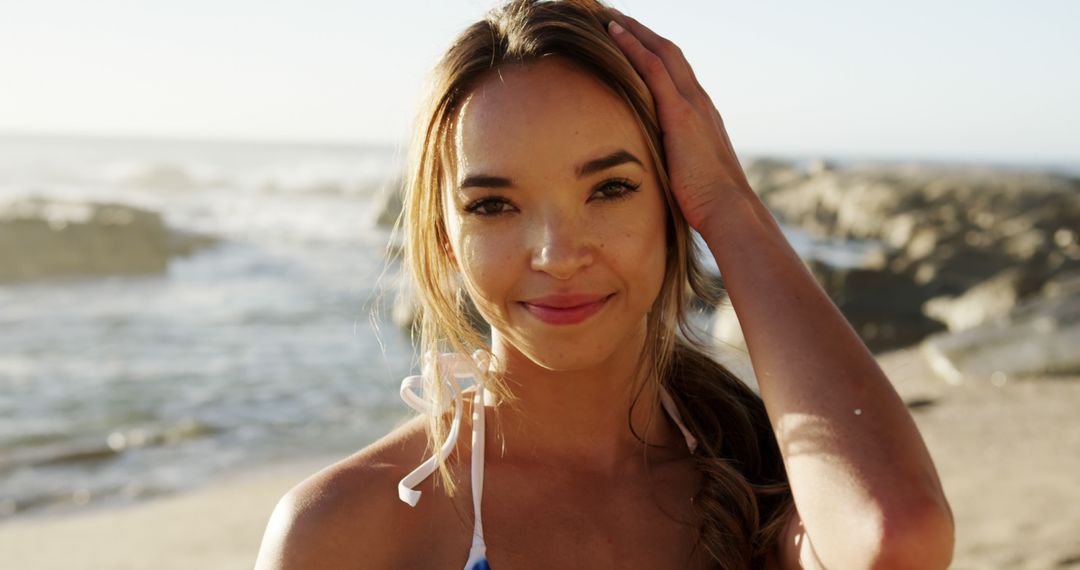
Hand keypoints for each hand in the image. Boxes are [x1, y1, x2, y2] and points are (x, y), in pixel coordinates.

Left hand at [607, 10, 753, 233]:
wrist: (728, 210)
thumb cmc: (708, 203)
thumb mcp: (688, 175)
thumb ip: (673, 164)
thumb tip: (655, 175)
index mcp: (701, 115)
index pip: (676, 73)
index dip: (654, 54)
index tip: (634, 42)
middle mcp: (699, 102)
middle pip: (669, 54)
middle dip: (643, 34)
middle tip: (617, 18)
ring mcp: (692, 105)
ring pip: (661, 53)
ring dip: (635, 31)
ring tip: (610, 16)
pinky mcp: (680, 114)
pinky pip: (654, 69)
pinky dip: (633, 47)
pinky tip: (613, 32)